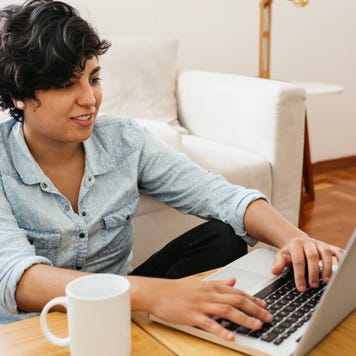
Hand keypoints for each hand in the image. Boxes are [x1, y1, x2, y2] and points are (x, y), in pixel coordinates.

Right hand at [146, 277, 271, 340]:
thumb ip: (218, 283)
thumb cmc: (178, 289)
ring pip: (227, 311)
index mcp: (212, 286)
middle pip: (237, 300)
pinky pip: (209, 324)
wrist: (158, 292)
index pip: (237, 292)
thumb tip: (233, 280)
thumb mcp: (200, 283)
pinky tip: (231, 336)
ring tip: (257, 326)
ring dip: (244, 319)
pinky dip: (221, 330)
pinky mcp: (193, 316)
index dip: (253, 299)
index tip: (264, 305)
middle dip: (255, 309)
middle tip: (268, 317)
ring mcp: (201, 305)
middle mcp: (209, 294)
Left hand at [271, 237, 343, 291]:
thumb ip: (278, 263)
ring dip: (327, 268)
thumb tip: (274, 271)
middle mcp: (308, 242)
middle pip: (312, 256)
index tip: (301, 288)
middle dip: (313, 272)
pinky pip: (337, 251)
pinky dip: (340, 259)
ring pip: (326, 253)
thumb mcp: (281, 256)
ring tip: (325, 281)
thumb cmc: (290, 252)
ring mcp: (320, 244)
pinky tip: (339, 271)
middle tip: (313, 286)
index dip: (299, 275)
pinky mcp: (329, 246)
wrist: (298, 242)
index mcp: (295, 244)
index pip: (298, 260)